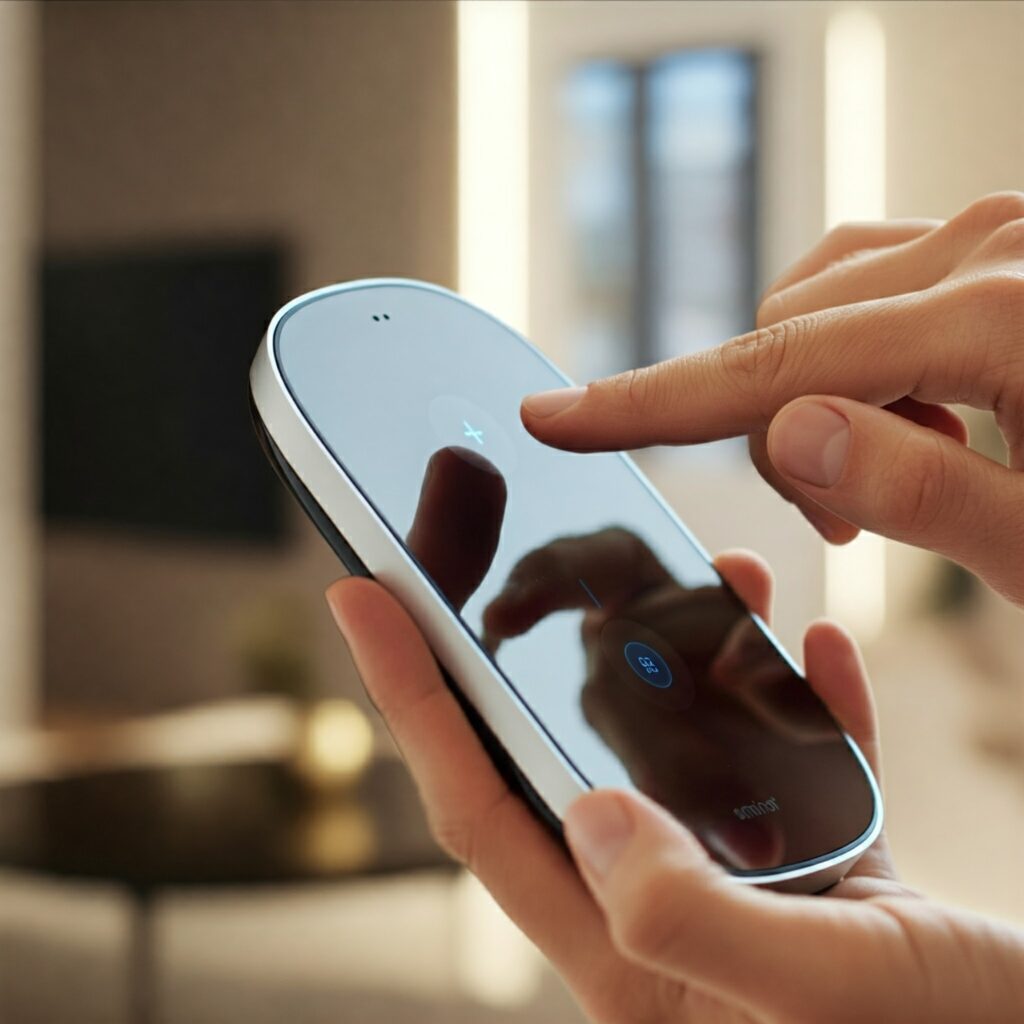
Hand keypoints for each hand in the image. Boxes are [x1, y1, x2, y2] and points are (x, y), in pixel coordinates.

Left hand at [326, 555, 1023, 1022]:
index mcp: (630, 950)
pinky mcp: (820, 868)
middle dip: (549, 642)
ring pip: (682, 740)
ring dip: (691, 651)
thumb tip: (593, 811)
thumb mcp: (825, 998)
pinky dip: (796, 698)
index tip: (364, 594)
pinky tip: (818, 643)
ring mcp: (741, 879)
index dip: (414, 698)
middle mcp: (664, 908)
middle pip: (567, 749)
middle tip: (539, 550)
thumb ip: (689, 920)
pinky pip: (787, 761)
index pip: (482, 804)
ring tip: (720, 573)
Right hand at [521, 192, 1023, 607]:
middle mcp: (989, 244)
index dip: (646, 401)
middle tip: (843, 532)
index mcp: (1002, 315)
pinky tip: (911, 414)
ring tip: (887, 480)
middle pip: (786, 336)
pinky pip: (871, 284)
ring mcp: (997, 231)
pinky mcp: (1000, 244)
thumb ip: (927, 489)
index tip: (552, 414)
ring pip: (819, 309)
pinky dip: (854, 357)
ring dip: (816, 398)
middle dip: (778, 438)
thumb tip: (787, 435)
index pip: (770, 369)